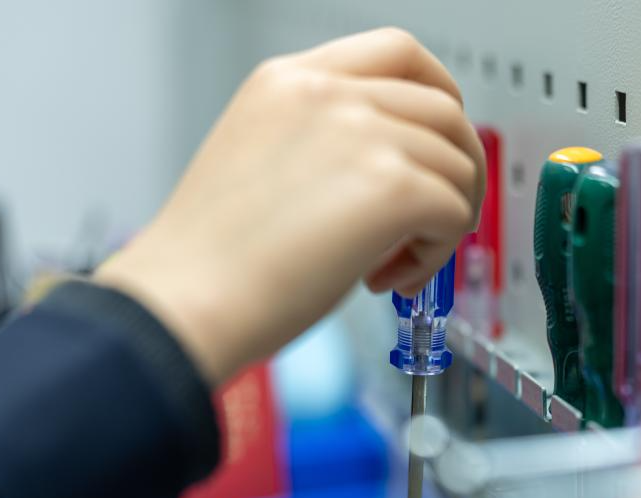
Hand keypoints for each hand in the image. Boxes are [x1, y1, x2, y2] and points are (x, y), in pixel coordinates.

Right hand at [95, 28, 484, 384]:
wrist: (183, 301)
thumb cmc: (212, 257)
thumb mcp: (261, 159)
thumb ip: (327, 144)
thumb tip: (398, 169)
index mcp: (291, 80)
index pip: (399, 53)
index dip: (440, 95)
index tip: (440, 143)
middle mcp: (328, 93)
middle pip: (445, 109)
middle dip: (457, 169)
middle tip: (436, 219)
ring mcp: (361, 135)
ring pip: (457, 165)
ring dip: (443, 221)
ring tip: (394, 263)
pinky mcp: (390, 187)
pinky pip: (454, 211)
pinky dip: (437, 253)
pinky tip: (390, 277)